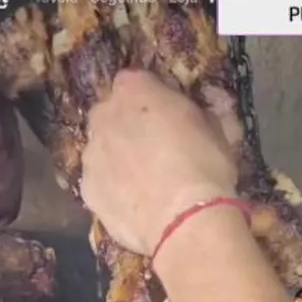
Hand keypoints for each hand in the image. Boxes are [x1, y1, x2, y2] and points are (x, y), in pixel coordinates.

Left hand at [81, 69, 238, 255]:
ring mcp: (91, 155)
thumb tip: (189, 115)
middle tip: (153, 148)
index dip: (150, 97)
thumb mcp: (214, 128)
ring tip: (144, 182)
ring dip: (117, 158)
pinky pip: (99, 182)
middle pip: (110, 113)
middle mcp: (104, 116)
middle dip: (127, 125)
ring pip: (101, 149)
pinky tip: (135, 204)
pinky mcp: (87, 190)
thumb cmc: (206, 166)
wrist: (184, 220)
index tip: (165, 114)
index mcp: (135, 91)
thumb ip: (192, 112)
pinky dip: (112, 189)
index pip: (133, 80)